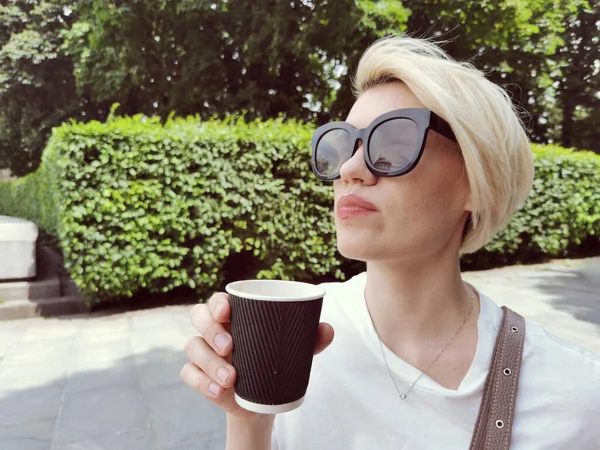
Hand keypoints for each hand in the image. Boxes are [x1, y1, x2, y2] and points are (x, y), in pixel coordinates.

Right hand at [181, 292, 334, 423]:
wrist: (263, 399)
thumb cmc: (274, 361)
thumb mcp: (292, 350)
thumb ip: (309, 338)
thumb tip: (328, 329)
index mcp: (233, 315)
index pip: (218, 300)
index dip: (218, 302)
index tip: (228, 311)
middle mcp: (213, 329)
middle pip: (198, 316)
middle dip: (211, 330)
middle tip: (230, 346)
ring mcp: (203, 352)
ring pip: (193, 347)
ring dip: (210, 362)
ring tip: (231, 378)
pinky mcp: (198, 375)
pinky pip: (189, 374)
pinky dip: (201, 382)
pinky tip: (218, 391)